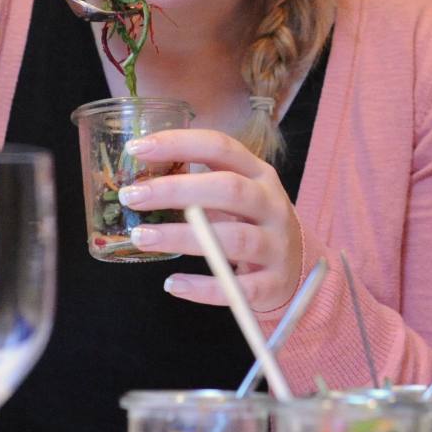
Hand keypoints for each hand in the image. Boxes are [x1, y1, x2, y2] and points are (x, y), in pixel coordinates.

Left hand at [118, 129, 303, 311]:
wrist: (299, 269)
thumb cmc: (254, 224)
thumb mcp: (239, 194)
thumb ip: (202, 183)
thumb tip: (142, 177)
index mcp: (259, 175)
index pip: (221, 148)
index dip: (179, 143)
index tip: (137, 148)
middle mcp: (272, 205)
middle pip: (228, 189)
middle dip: (176, 190)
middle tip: (132, 197)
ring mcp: (277, 245)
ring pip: (233, 239)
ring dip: (182, 237)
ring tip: (141, 238)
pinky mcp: (273, 284)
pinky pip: (238, 288)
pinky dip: (203, 287)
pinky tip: (172, 283)